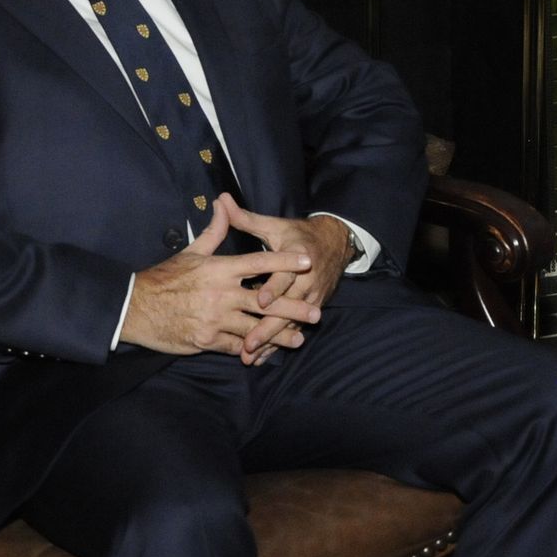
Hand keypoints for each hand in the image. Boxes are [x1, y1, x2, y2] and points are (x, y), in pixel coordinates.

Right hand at [121, 198, 321, 356]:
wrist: (136, 308)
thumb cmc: (165, 278)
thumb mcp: (191, 252)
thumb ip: (214, 232)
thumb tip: (224, 203)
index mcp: (220, 269)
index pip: (259, 262)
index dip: (285, 261)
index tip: (307, 261)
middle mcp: (221, 294)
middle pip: (265, 301)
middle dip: (293, 308)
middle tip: (316, 312)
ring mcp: (215, 319)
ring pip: (254, 328)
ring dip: (278, 334)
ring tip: (299, 338)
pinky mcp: (207, 340)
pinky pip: (236, 345)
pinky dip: (252, 348)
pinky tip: (267, 351)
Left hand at [222, 197, 355, 365]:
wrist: (334, 244)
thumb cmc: (297, 235)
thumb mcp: (274, 225)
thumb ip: (245, 218)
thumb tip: (222, 200)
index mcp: (297, 257)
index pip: (285, 275)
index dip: (274, 288)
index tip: (260, 300)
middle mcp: (307, 280)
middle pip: (288, 307)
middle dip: (268, 327)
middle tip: (248, 343)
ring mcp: (312, 297)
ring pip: (291, 323)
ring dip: (272, 340)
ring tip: (251, 355)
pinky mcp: (312, 307)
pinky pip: (295, 328)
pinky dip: (279, 342)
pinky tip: (262, 356)